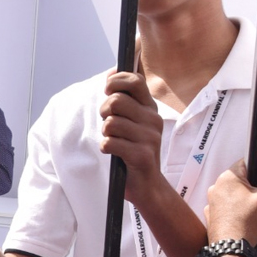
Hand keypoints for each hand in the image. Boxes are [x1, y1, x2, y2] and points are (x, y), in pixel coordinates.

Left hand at [99, 70, 163, 202]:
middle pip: (116, 101)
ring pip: (111, 123)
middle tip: (108, 124)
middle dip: (104, 111)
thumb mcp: (133, 121)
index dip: (116, 81)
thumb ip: (124, 98)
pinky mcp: (142, 155)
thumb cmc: (134, 149)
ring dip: (105, 133)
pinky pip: (110, 143)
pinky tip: (113, 153)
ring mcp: (149, 138)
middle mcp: (152, 120)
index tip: (107, 89)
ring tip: (114, 140)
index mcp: (150, 108)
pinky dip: (106, 147)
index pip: (135, 81)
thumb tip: (111, 72)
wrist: (147, 184)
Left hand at [205, 158, 256, 244]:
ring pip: (236, 195)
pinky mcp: (214, 217)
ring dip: (249, 200)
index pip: (248, 162)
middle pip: (243, 180)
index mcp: (227, 177)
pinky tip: (249, 219)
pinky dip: (239, 211)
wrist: (231, 251)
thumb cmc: (247, 223)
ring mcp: (213, 203)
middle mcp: (216, 187)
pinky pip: (229, 208)